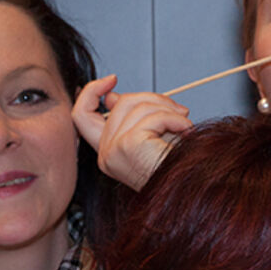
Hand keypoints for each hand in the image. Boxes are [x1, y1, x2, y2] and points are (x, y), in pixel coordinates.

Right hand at [70, 75, 192, 190]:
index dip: (91, 91)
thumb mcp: (148, 135)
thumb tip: (111, 96)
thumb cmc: (175, 167)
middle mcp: (105, 154)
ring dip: (168, 110)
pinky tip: (186, 129)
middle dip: (152, 98)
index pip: (80, 115)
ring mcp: (114, 151)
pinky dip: (175, 119)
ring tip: (184, 124)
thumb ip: (129, 116)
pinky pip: (153, 117)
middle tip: (176, 109)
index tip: (111, 80)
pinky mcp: (128, 146)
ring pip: (138, 106)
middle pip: (119, 103)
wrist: (190, 188)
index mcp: (106, 152)